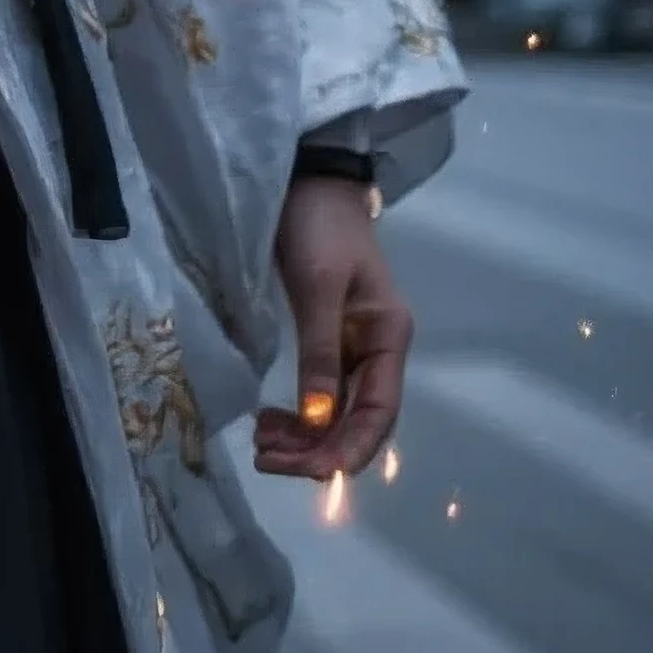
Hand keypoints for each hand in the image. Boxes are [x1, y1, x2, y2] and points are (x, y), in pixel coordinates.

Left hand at [253, 176, 412, 482]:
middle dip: (318, 450)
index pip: (379, 411)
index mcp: (389, 336)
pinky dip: (299, 417)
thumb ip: (319, 351)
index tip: (311, 471)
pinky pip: (322, 396)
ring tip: (262, 445)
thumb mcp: (317, 285)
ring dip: (306, 439)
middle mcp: (379, 350)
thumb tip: (319, 419)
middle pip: (359, 421)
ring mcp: (355, 349)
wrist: (311, 181)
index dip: (350, 448)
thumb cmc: (318, 225)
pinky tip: (271, 423)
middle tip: (267, 460)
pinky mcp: (330, 343)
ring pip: (338, 414)